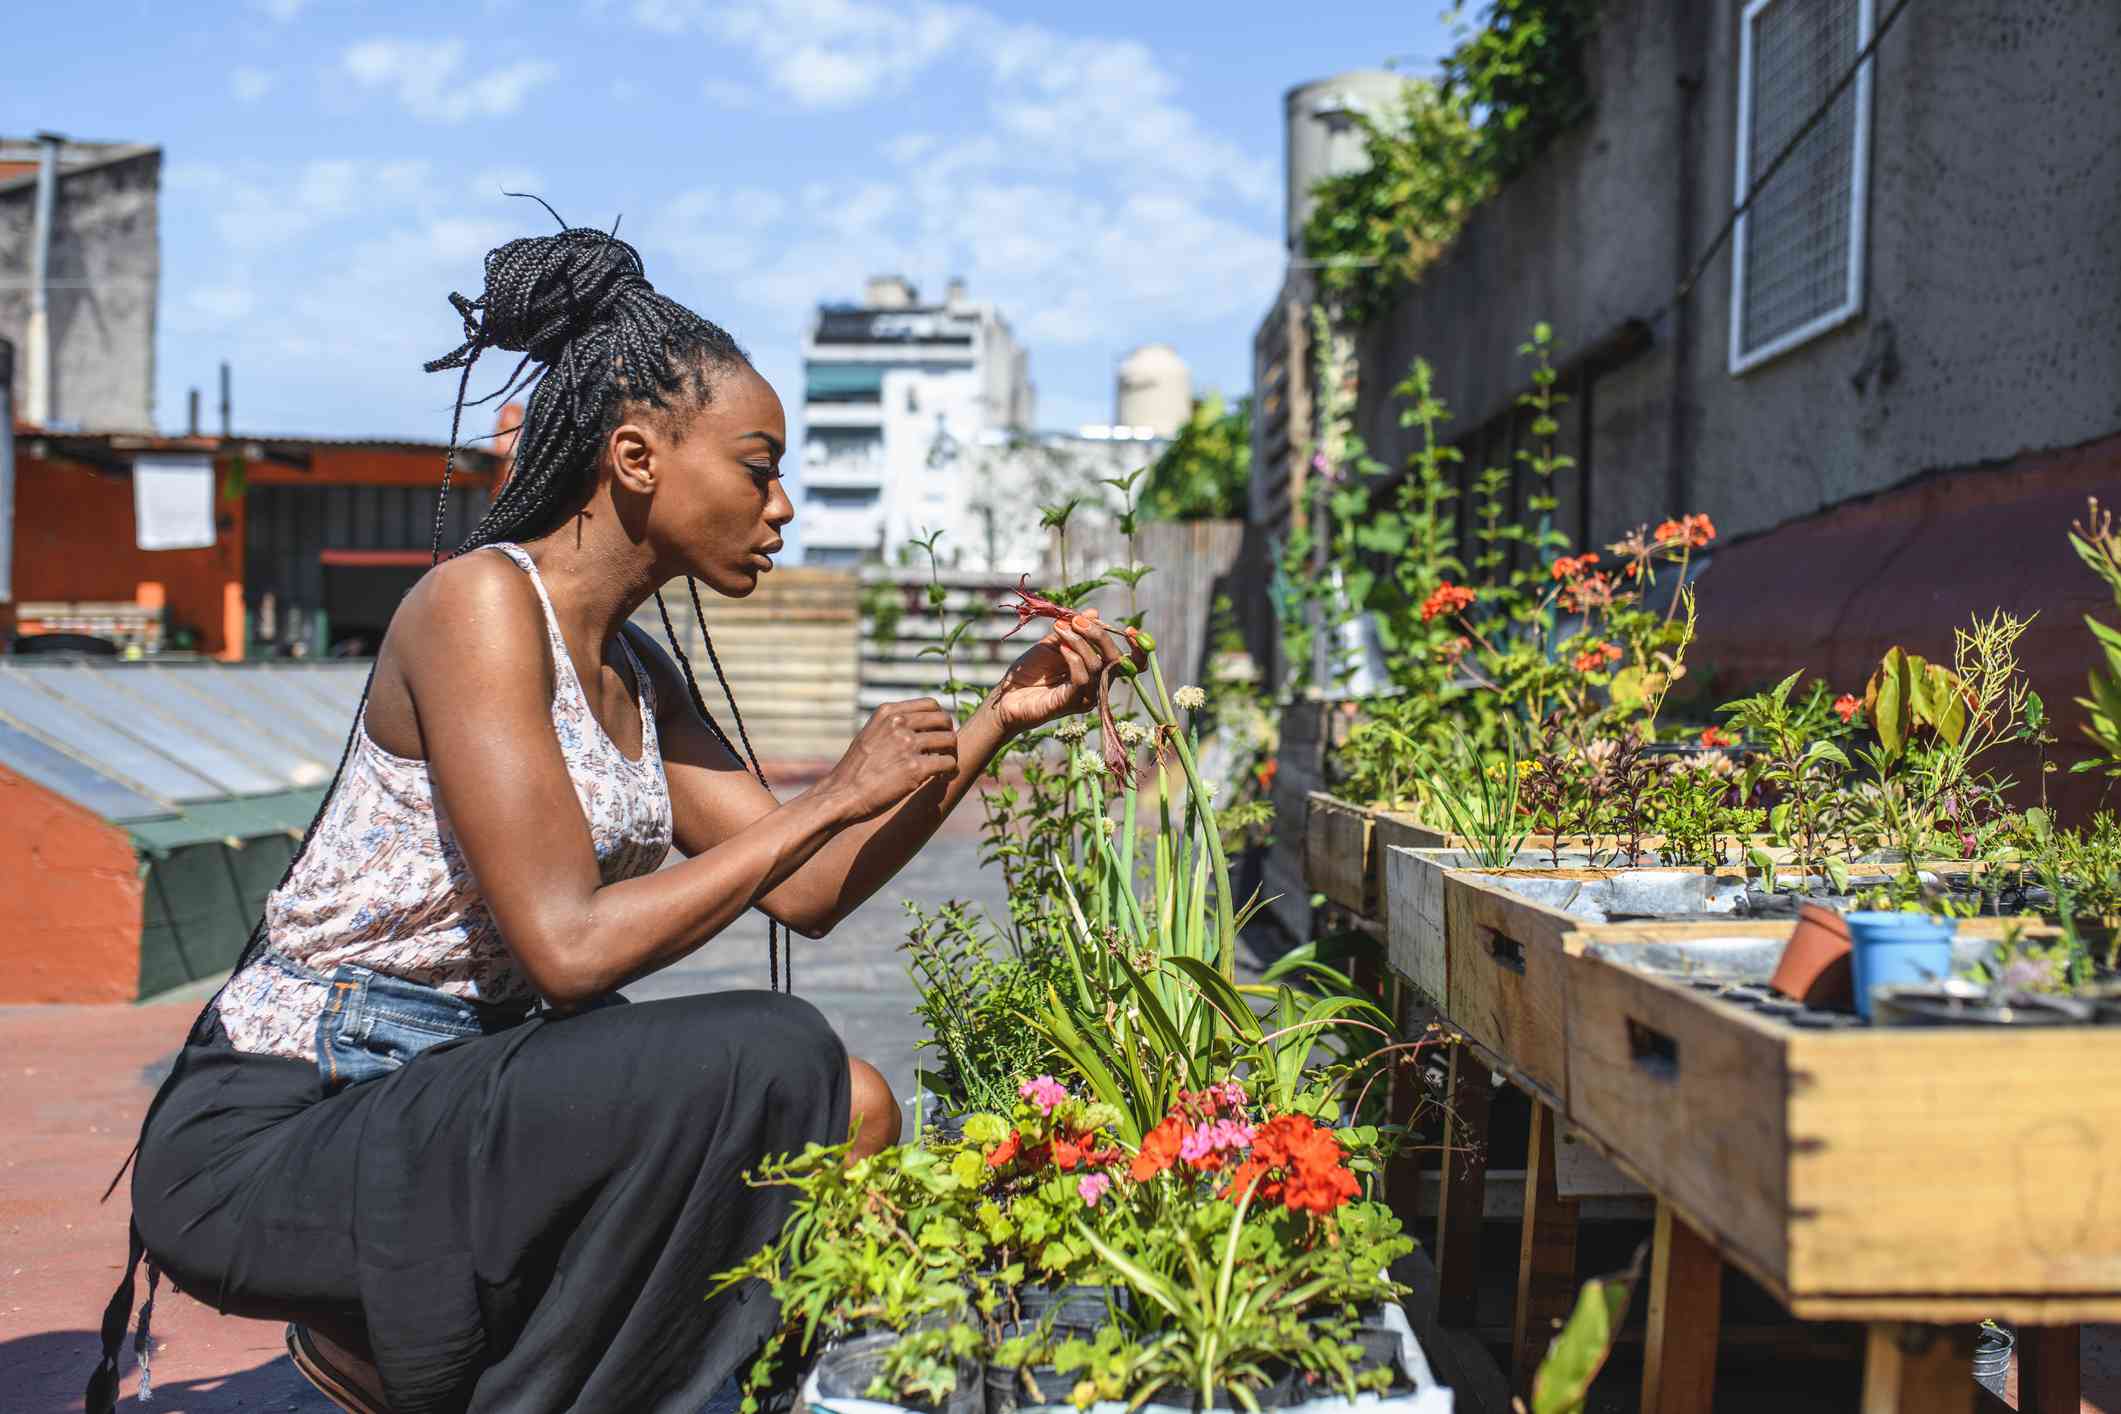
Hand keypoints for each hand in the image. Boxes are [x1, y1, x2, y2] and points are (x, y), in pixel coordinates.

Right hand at [818, 698, 959, 821]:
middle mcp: (899, 724)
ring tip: (942, 768)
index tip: (937, 734)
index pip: (931, 704)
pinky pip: (949, 763)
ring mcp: (908, 744)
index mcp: (888, 712)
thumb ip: (893, 726)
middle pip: (944, 720)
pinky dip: (950, 772)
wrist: (842, 794)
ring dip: (951, 755)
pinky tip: (942, 779)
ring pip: (950, 741)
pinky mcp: (915, 768)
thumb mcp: (870, 734)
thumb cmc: (856, 770)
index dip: (940, 720)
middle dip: (948, 737)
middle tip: (944, 753)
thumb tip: (920, 726)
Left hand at [990, 608, 1144, 735]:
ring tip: (1060, 628)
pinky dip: (1073, 658)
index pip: (1130, 663)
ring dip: (1080, 641)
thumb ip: (1074, 629)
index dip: (1136, 649)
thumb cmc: (1031, 670)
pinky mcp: (1071, 704)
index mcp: (1098, 670)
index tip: (1131, 629)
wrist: (1006, 694)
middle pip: (1116, 659)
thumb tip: (1094, 613)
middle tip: (1076, 620)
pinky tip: (1061, 648)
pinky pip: (1082, 678)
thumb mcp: (1053, 642)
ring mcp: (1086, 697)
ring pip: (1098, 665)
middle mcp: (1097, 685)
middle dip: (1099, 634)